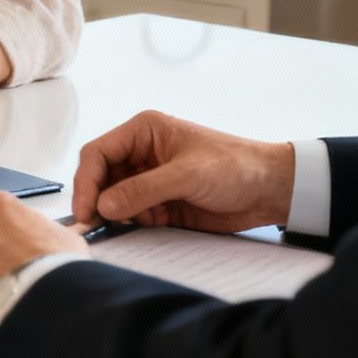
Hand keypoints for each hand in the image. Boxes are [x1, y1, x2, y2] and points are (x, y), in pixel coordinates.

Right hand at [72, 110, 294, 232]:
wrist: (272, 191)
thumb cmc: (236, 167)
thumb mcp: (187, 175)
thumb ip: (143, 190)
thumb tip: (104, 206)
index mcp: (144, 132)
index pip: (98, 153)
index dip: (86, 181)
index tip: (86, 209)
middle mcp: (142, 154)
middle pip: (102, 178)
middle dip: (99, 201)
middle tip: (96, 226)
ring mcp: (150, 180)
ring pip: (115, 199)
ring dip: (118, 215)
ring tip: (132, 225)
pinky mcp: (161, 203)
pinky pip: (134, 215)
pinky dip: (135, 224)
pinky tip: (151, 225)